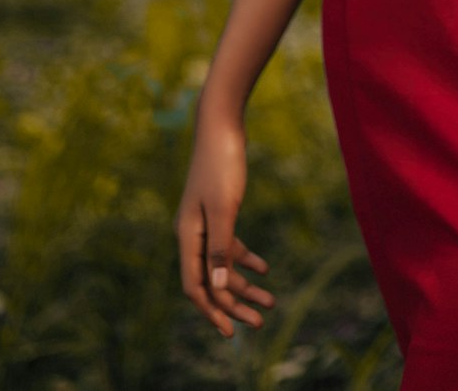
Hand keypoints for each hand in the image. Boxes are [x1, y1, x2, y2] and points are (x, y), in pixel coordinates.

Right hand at [174, 110, 274, 337]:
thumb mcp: (224, 207)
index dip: (212, 311)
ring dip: (244, 285)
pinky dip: (246, 259)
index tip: (232, 332)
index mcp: (187, 236)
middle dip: (234, 304)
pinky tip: (265, 270)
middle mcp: (191, 234)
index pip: (196, 286)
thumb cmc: (221, 164)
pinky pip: (230, 245)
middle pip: (211, 280)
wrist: (222, 125)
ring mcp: (204, 223)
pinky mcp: (218, 210)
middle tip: (259, 323)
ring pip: (223, 265)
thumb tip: (218, 288)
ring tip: (270, 302)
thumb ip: (221, 247)